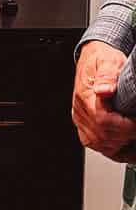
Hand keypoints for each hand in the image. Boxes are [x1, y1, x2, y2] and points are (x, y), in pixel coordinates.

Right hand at [72, 41, 134, 159]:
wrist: (93, 60)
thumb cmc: (102, 60)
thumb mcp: (108, 61)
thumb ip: (107, 74)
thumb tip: (104, 90)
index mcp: (85, 97)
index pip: (102, 121)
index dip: (124, 127)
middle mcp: (80, 112)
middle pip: (102, 137)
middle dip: (126, 137)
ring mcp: (81, 120)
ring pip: (99, 145)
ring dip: (120, 146)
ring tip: (134, 138)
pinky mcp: (85, 125)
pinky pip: (96, 144)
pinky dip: (113, 149)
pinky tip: (127, 146)